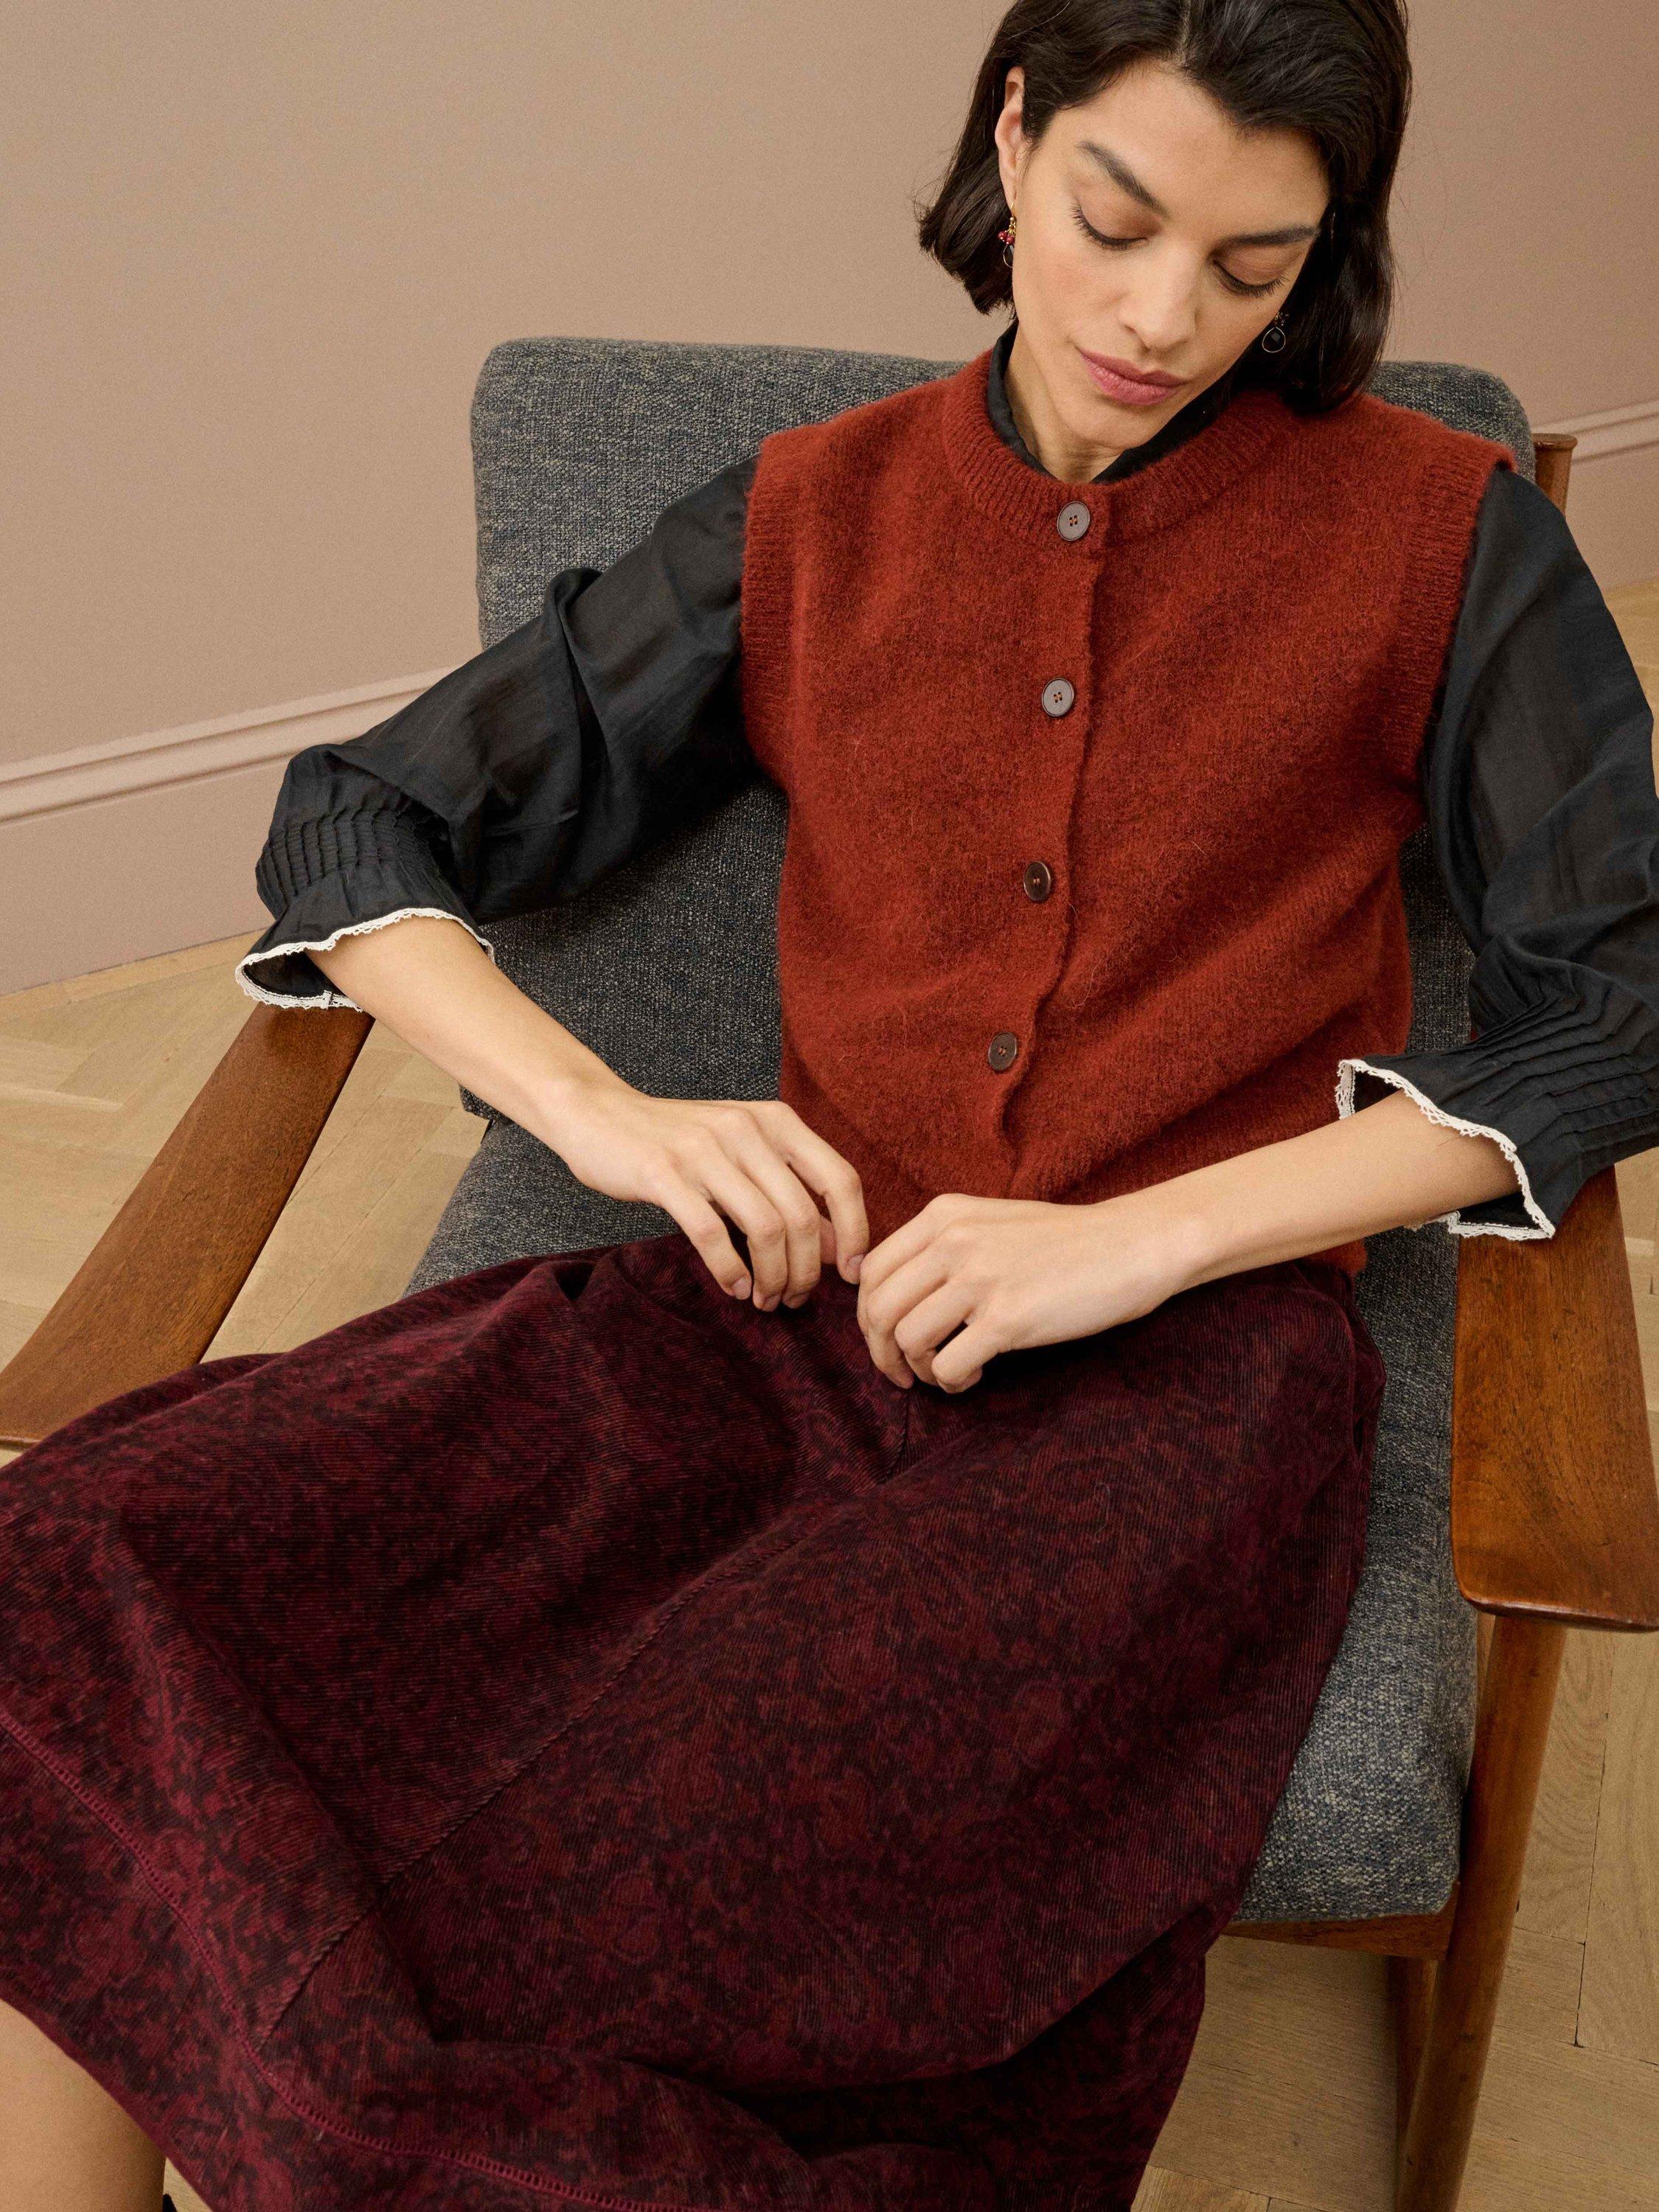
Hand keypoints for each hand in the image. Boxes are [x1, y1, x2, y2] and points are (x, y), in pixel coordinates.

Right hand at [538, 1075, 868, 1308]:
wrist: (598, 1114)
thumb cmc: (679, 1142)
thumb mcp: (744, 1155)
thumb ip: (791, 1194)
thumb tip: (840, 1251)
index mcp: (776, 1121)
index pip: (840, 1179)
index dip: (856, 1232)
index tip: (852, 1276)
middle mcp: (746, 1129)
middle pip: (802, 1215)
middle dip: (807, 1270)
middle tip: (794, 1299)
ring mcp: (705, 1149)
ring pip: (765, 1227)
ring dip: (772, 1277)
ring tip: (765, 1299)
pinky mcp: (663, 1172)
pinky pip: (711, 1233)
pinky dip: (730, 1270)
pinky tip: (734, 1287)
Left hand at [855, 1189, 1211, 1391]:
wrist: (1132, 1245)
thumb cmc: (1063, 1242)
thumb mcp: (990, 1222)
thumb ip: (940, 1246)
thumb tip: (886, 1293)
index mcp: (943, 1215)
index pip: (871, 1271)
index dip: (869, 1316)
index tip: (886, 1340)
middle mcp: (953, 1241)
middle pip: (878, 1309)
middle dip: (881, 1352)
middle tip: (904, 1375)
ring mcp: (979, 1279)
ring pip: (907, 1340)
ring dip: (919, 1370)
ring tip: (947, 1374)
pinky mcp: (1007, 1318)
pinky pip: (948, 1365)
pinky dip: (951, 1382)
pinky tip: (973, 1378)